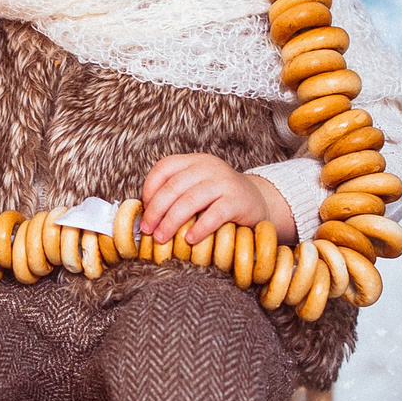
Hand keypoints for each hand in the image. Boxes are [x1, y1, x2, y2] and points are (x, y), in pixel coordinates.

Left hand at [137, 154, 294, 246]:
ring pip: (190, 200)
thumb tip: (145, 216)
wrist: (257, 202)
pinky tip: (189, 239)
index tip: (144, 211)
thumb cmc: (218, 200)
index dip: (149, 189)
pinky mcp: (238, 200)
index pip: (164, 168)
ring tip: (162, 238)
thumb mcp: (196, 188)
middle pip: (173, 186)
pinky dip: (199, 228)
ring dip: (171, 222)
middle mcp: (208, 167)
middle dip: (156, 211)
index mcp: (194, 161)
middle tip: (147, 230)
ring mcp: (224, 182)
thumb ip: (176, 195)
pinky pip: (214, 215)